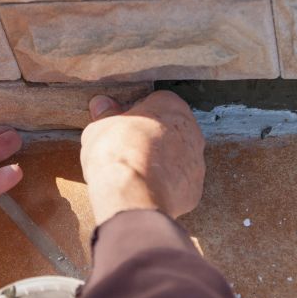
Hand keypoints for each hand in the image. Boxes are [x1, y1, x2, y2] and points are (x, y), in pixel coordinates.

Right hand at [80, 91, 204, 224]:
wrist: (132, 195)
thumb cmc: (117, 153)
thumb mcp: (100, 128)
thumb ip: (105, 115)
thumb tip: (102, 105)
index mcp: (170, 106)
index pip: (155, 102)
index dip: (135, 114)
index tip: (120, 125)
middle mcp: (191, 131)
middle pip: (170, 130)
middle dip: (151, 138)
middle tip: (126, 149)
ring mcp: (196, 163)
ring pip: (177, 158)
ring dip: (160, 164)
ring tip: (134, 174)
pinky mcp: (194, 190)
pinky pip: (178, 184)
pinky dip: (164, 187)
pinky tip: (144, 191)